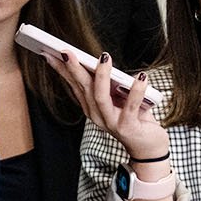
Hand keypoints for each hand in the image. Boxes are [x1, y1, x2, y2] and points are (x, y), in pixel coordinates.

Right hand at [43, 51, 168, 162]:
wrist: (148, 149)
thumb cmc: (134, 119)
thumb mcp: (117, 99)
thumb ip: (109, 84)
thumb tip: (102, 60)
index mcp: (90, 107)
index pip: (73, 84)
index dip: (62, 69)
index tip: (52, 52)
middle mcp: (96, 115)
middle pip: (82, 87)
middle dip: (74, 68)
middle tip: (66, 52)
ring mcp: (110, 122)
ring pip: (100, 97)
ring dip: (101, 75)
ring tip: (104, 57)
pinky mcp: (128, 127)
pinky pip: (131, 106)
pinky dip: (136, 90)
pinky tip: (141, 76)